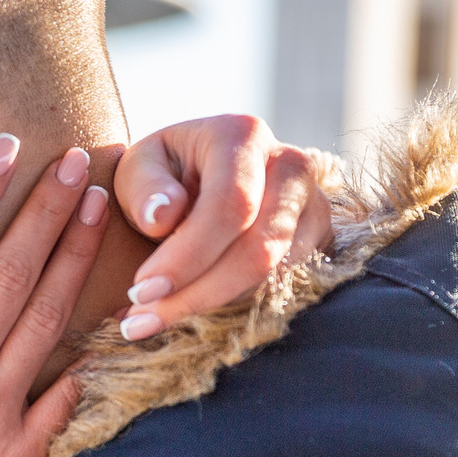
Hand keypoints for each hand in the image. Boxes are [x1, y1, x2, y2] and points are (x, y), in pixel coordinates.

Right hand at [0, 134, 107, 456]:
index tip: (3, 150)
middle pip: (9, 276)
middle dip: (45, 210)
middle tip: (79, 158)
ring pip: (46, 320)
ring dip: (76, 258)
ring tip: (100, 207)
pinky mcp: (25, 454)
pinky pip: (64, 390)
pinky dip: (88, 349)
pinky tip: (110, 309)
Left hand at [111, 114, 334, 339]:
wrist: (201, 180)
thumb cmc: (164, 175)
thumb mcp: (138, 168)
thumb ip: (144, 189)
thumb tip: (163, 217)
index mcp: (244, 136)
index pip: (230, 205)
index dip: (188, 255)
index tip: (143, 289)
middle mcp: (292, 165)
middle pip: (260, 248)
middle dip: (199, 292)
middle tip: (143, 319)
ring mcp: (314, 205)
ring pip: (275, 275)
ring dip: (214, 308)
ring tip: (155, 320)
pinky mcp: (320, 240)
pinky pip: (285, 287)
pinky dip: (234, 308)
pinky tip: (190, 316)